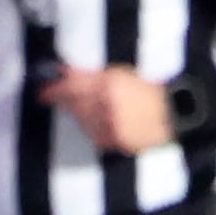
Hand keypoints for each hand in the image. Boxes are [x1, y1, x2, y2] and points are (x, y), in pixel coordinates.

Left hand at [39, 64, 175, 153]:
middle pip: (73, 105)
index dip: (53, 91)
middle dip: (67, 101)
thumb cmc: (146, 91)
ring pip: (81, 121)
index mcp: (108, 86)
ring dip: (82, 114)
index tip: (43, 93)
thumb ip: (89, 75)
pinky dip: (94, 127)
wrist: (173, 114)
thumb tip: (62, 72)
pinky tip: (107, 121)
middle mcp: (106, 107)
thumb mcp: (119, 75)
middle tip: (65, 97)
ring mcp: (109, 126)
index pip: (70, 88)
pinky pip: (93, 134)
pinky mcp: (113, 142)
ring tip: (100, 108)